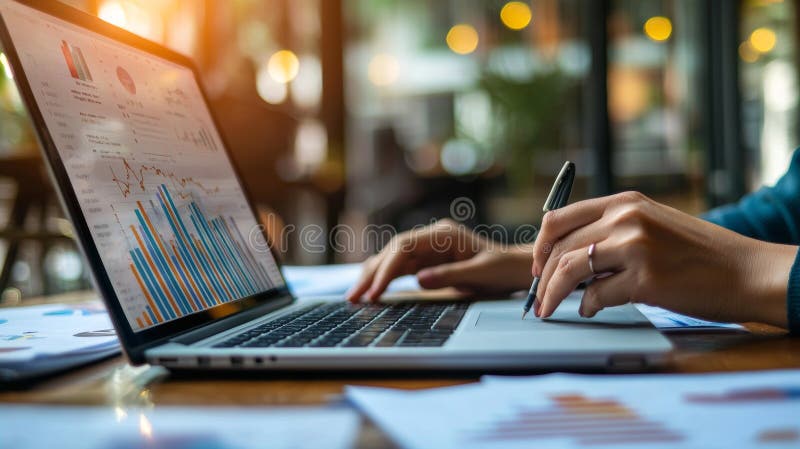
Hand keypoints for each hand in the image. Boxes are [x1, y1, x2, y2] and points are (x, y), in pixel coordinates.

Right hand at [346, 219, 531, 301]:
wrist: (515, 269)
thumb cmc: (502, 269)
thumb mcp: (481, 274)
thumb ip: (450, 275)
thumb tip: (418, 280)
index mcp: (443, 234)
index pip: (404, 247)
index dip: (386, 270)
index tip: (375, 292)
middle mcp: (431, 237)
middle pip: (391, 252)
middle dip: (371, 274)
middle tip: (354, 297)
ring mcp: (428, 248)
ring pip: (391, 260)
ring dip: (373, 277)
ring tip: (354, 297)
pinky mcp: (427, 260)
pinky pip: (399, 268)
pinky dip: (384, 280)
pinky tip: (371, 292)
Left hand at [531, 191, 795, 327]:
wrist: (747, 271)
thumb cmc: (700, 254)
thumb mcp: (653, 225)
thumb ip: (614, 231)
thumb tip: (570, 258)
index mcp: (625, 202)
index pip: (559, 218)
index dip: (540, 246)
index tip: (536, 267)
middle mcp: (626, 217)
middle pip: (560, 247)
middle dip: (542, 276)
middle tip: (537, 298)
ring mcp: (635, 246)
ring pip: (570, 269)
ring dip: (553, 293)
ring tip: (548, 309)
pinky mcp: (646, 278)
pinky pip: (596, 295)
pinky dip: (587, 306)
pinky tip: (591, 310)